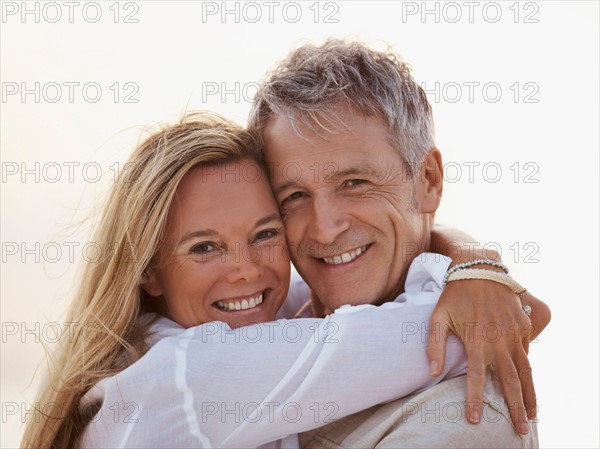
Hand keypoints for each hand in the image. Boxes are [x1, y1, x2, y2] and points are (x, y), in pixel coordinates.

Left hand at [426, 280, 549, 434]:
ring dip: (530, 395)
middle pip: (509, 381)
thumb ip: (434, 345)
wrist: (479, 269)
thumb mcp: (437, 316)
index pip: (476, 377)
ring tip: (532, 415)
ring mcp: (513, 333)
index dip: (475, 400)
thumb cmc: (454, 295)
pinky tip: (528, 385)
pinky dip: (529, 370)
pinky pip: (527, 352)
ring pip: (525, 371)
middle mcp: (498, 340)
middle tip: (519, 429)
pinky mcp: (523, 326)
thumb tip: (432, 372)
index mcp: (476, 340)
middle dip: (515, 408)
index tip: (474, 420)